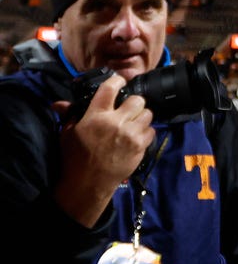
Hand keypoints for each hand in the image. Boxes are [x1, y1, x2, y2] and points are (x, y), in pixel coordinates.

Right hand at [51, 75, 155, 226]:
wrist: (88, 182)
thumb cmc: (75, 157)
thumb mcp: (68, 133)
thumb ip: (70, 115)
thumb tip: (59, 104)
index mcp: (96, 116)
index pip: (111, 88)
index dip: (118, 80)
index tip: (120, 81)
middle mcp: (116, 122)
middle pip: (138, 100)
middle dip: (134, 102)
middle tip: (128, 109)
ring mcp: (131, 135)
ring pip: (148, 114)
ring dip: (141, 116)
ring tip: (133, 123)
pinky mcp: (140, 147)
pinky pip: (152, 131)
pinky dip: (146, 131)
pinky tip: (137, 136)